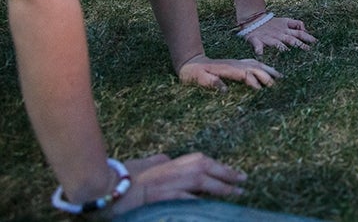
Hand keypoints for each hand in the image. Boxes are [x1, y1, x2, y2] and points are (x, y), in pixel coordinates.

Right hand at [114, 152, 246, 214]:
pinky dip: (198, 202)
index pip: (204, 162)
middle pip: (207, 169)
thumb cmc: (125, 176)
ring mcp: (169, 183)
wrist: (107, 186)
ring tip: (236, 193)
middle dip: (227, 175)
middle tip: (244, 182)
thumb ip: (160, 161)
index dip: (222, 168)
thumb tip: (167, 158)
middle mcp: (174, 169)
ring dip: (220, 188)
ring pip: (201, 182)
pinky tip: (210, 206)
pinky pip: (185, 199)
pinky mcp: (162, 196)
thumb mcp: (147, 165)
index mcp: (173, 162)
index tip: (237, 174)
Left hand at [178, 54, 281, 91]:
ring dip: (269, 70)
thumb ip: (211, 83)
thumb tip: (225, 90)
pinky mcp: (237, 64)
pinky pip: (253, 63)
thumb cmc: (193, 73)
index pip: (245, 74)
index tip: (262, 91)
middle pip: (255, 68)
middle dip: (267, 76)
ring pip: (257, 64)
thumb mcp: (198, 78)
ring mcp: (237, 62)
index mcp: (227, 69)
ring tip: (281, 77)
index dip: (254, 81)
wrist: (190, 62)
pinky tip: (269, 70)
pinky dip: (264, 66)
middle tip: (277, 86)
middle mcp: (235, 64)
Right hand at [242, 16, 316, 55]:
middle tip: (308, 50)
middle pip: (291, 40)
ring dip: (281, 48)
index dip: (307, 37)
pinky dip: (258, 50)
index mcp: (286, 30)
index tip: (315, 42)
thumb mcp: (285, 21)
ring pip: (277, 44)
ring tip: (286, 52)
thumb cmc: (272, 24)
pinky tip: (260, 54)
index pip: (299, 33)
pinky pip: (257, 46)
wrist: (253, 20)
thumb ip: (296, 24)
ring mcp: (268, 38)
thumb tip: (305, 29)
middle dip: (299, 45)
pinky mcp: (257, 40)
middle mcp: (279, 34)